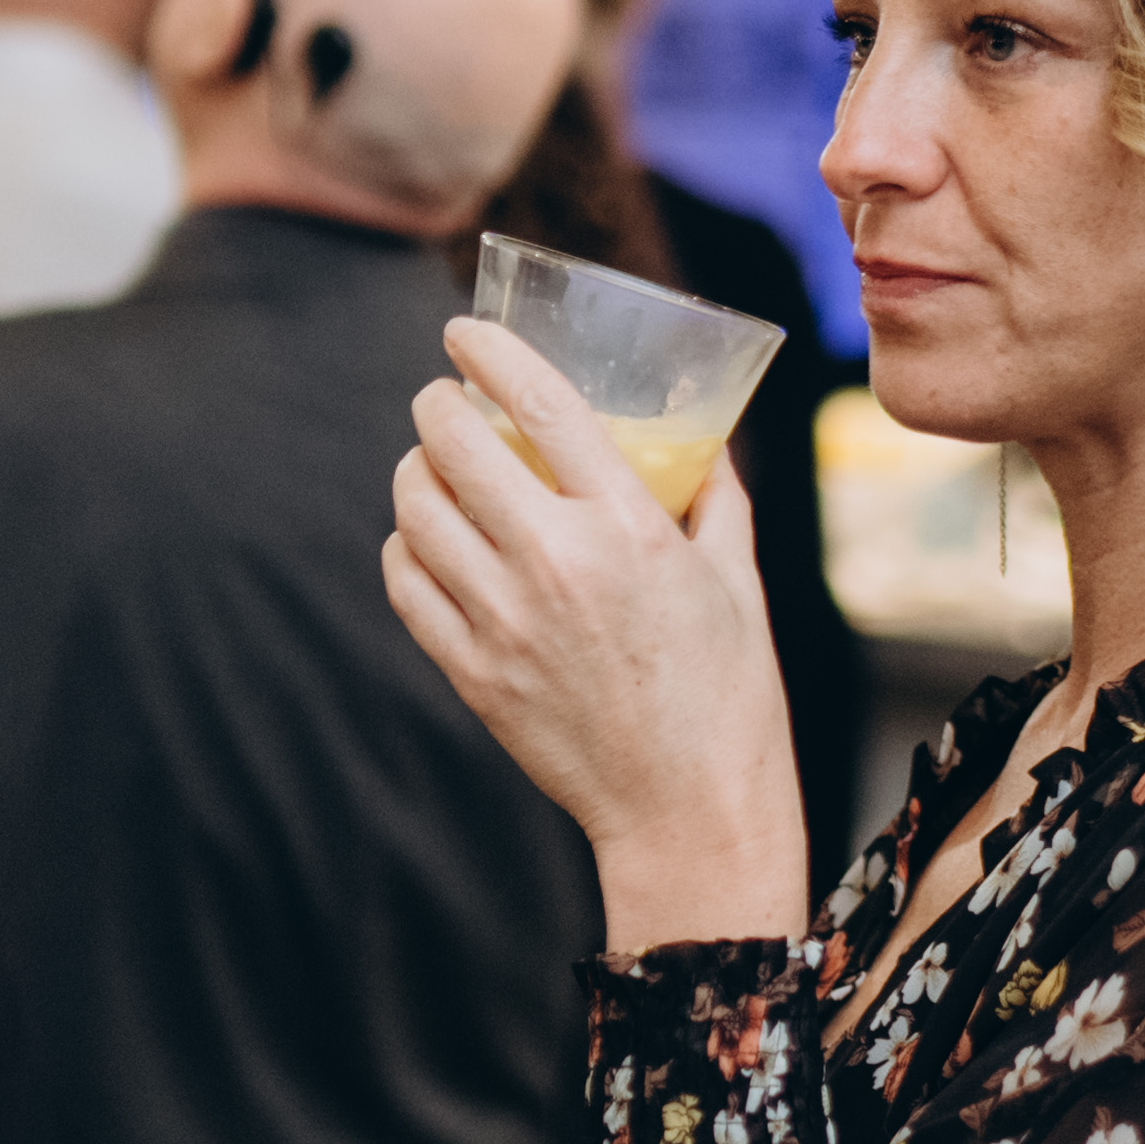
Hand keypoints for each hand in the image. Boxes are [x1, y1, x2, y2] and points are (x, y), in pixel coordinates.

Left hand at [387, 318, 810, 952]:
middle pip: (452, 444)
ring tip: (436, 469)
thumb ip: (715, 496)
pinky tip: (431, 542)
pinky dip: (407, 548)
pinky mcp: (472, 672)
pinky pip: (405, 582)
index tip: (465, 332)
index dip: (489, 351)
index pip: (540, 403)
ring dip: (417, 472)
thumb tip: (702, 437)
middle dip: (439, 405)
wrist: (689, 811)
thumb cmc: (728, 694)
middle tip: (449, 402)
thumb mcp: (738, 580)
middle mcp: (556, 564)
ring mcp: (503, 621)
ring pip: (414, 508)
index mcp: (630, 528)